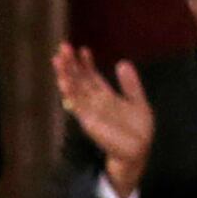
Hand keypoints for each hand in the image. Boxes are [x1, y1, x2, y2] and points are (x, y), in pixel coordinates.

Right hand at [52, 45, 155, 197]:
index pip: (92, 77)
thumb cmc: (138, 130)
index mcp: (106, 96)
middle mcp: (95, 102)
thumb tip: (123, 62)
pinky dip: (70, 92)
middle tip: (63, 47)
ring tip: (58, 59)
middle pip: (79, 80)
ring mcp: (90, 111)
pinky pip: (77, 104)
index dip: (86, 63)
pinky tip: (63, 81)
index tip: (83, 49)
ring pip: (74, 89)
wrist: (138, 150)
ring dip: (65, 74)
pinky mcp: (89, 121)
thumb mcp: (138, 101)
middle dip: (71, 64)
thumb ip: (130, 84)